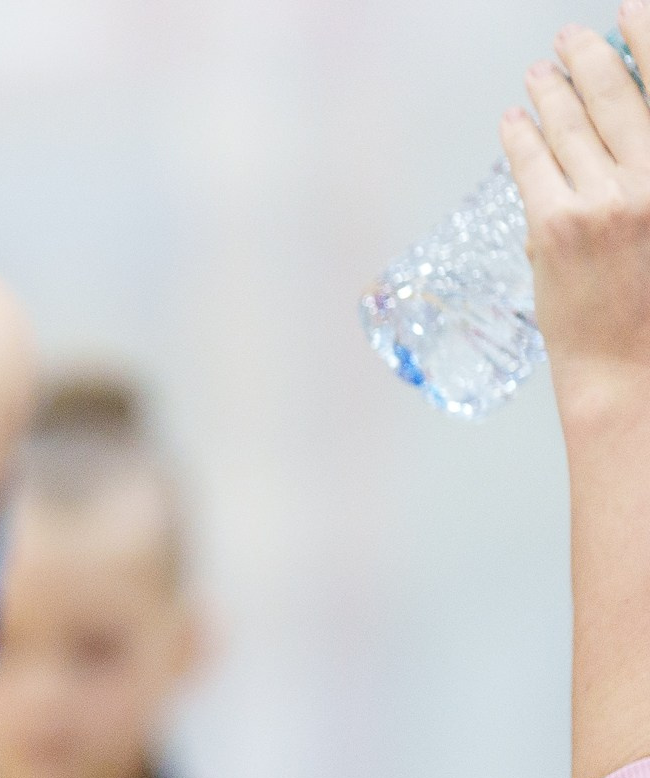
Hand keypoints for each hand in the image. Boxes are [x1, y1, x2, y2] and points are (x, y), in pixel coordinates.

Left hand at [506, 12, 649, 384]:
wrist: (632, 367)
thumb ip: (647, 174)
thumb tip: (628, 131)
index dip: (648, 40)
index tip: (632, 11)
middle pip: (617, 96)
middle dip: (591, 58)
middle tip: (572, 38)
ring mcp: (602, 201)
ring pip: (569, 126)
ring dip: (552, 91)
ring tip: (541, 71)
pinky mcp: (554, 225)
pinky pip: (531, 163)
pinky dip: (521, 134)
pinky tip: (515, 118)